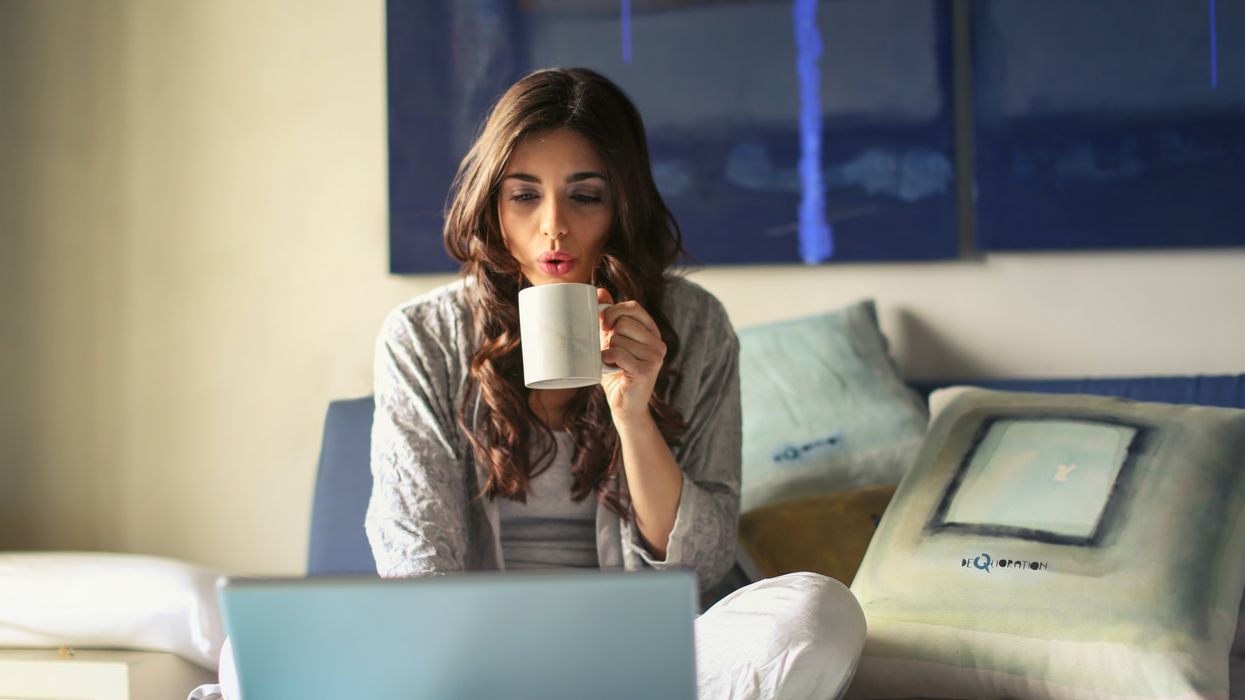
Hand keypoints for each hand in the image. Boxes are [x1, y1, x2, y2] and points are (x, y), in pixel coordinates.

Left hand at [597, 288, 665, 426]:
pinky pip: (619, 353)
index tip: (603, 324)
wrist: (625, 406)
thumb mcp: (611, 341)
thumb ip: (609, 318)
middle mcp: (658, 343)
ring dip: (608, 350)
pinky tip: (608, 366)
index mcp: (652, 332)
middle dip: (609, 335)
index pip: (633, 307)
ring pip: (619, 338)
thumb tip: (599, 291)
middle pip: (624, 322)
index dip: (614, 311)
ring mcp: (655, 357)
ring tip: (612, 363)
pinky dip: (607, 358)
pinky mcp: (646, 371)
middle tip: (609, 350)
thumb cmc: (617, 372)